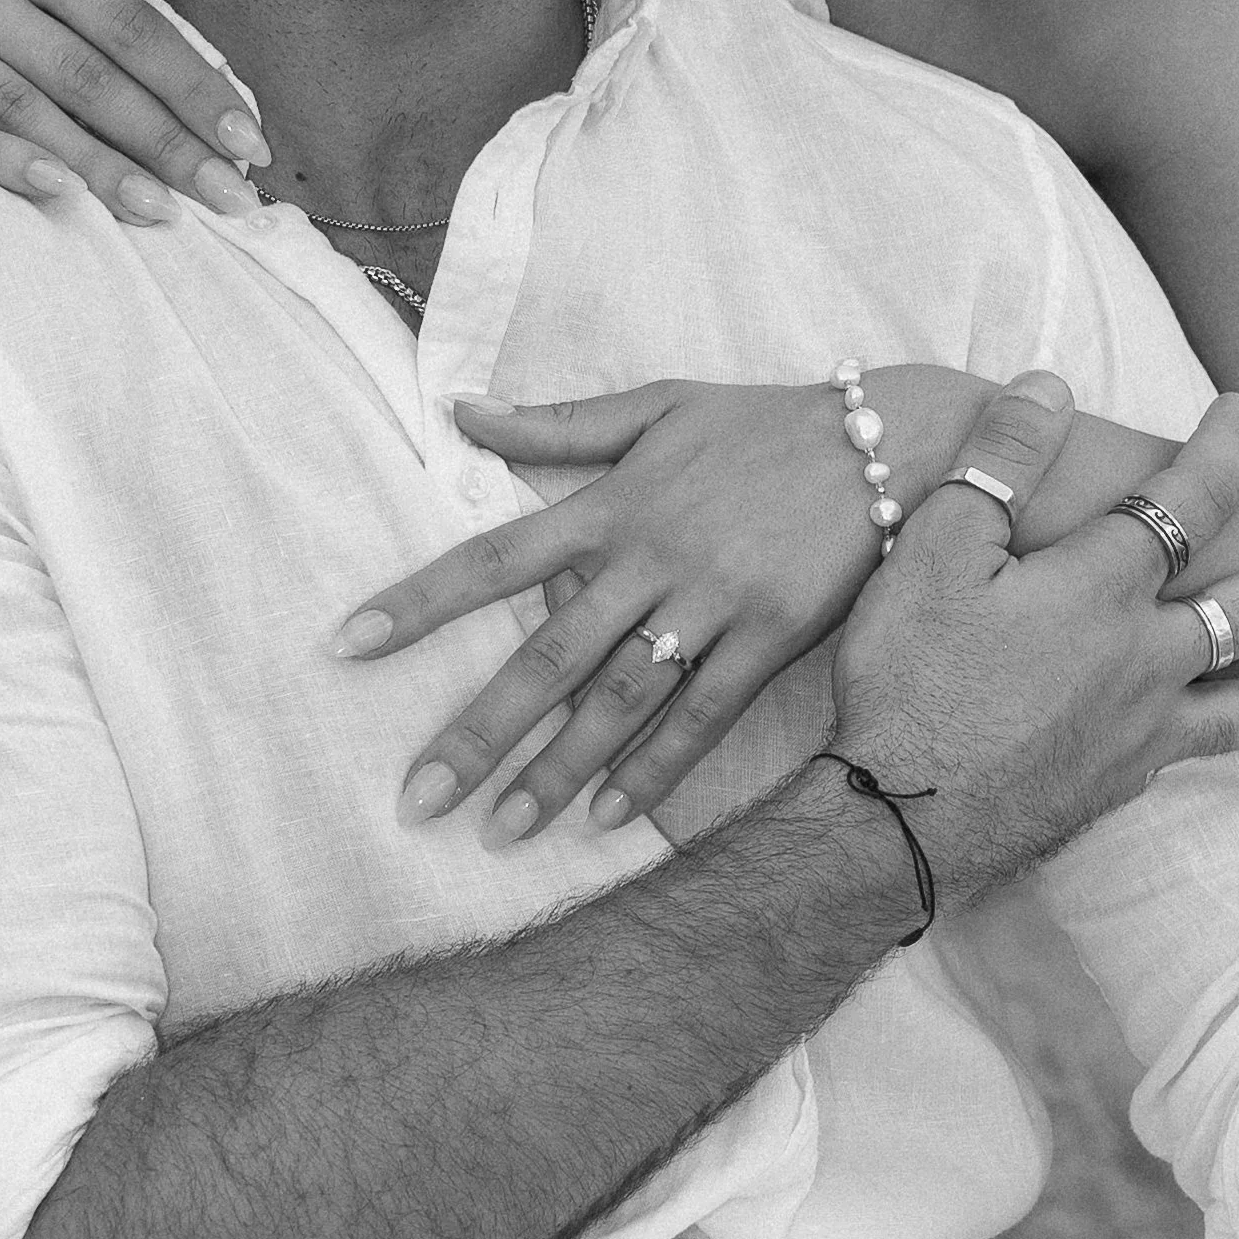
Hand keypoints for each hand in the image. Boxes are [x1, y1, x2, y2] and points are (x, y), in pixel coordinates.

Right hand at [0, 0, 268, 224]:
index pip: (123, 18)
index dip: (192, 80)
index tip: (249, 138)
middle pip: (85, 70)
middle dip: (167, 139)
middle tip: (231, 196)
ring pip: (23, 105)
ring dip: (99, 165)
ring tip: (163, 212)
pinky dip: (3, 160)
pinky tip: (60, 194)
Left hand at [335, 367, 985, 839]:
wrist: (890, 438)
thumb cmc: (761, 422)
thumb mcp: (656, 405)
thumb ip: (555, 423)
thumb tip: (458, 409)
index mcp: (612, 501)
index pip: (493, 556)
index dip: (419, 601)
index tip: (347, 645)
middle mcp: (653, 556)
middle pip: (548, 655)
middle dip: (479, 732)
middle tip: (417, 799)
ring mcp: (714, 600)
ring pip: (620, 700)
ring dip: (557, 770)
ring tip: (500, 832)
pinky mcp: (774, 634)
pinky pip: (705, 715)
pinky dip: (656, 768)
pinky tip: (606, 818)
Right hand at [827, 383, 1238, 900]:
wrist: (894, 819)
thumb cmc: (903, 676)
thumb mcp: (932, 546)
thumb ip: (1000, 460)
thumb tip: (1051, 382)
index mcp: (1100, 587)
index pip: (1183, 498)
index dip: (1221, 447)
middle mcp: (1145, 657)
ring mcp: (1143, 728)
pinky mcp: (1125, 782)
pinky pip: (1221, 755)